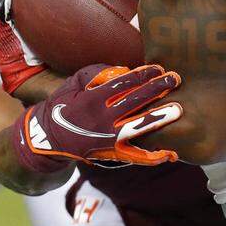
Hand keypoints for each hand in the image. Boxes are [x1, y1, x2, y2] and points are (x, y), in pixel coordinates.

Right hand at [10, 63, 182, 170]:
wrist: (48, 138)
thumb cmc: (64, 104)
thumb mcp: (74, 82)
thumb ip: (99, 73)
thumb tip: (125, 70)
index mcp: (91, 99)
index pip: (122, 84)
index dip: (142, 75)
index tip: (158, 68)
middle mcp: (101, 119)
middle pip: (134, 102)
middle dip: (157, 89)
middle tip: (175, 79)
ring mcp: (108, 139)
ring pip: (138, 128)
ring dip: (159, 118)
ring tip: (178, 109)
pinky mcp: (112, 154)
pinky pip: (136, 157)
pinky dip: (153, 157)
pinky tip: (171, 153)